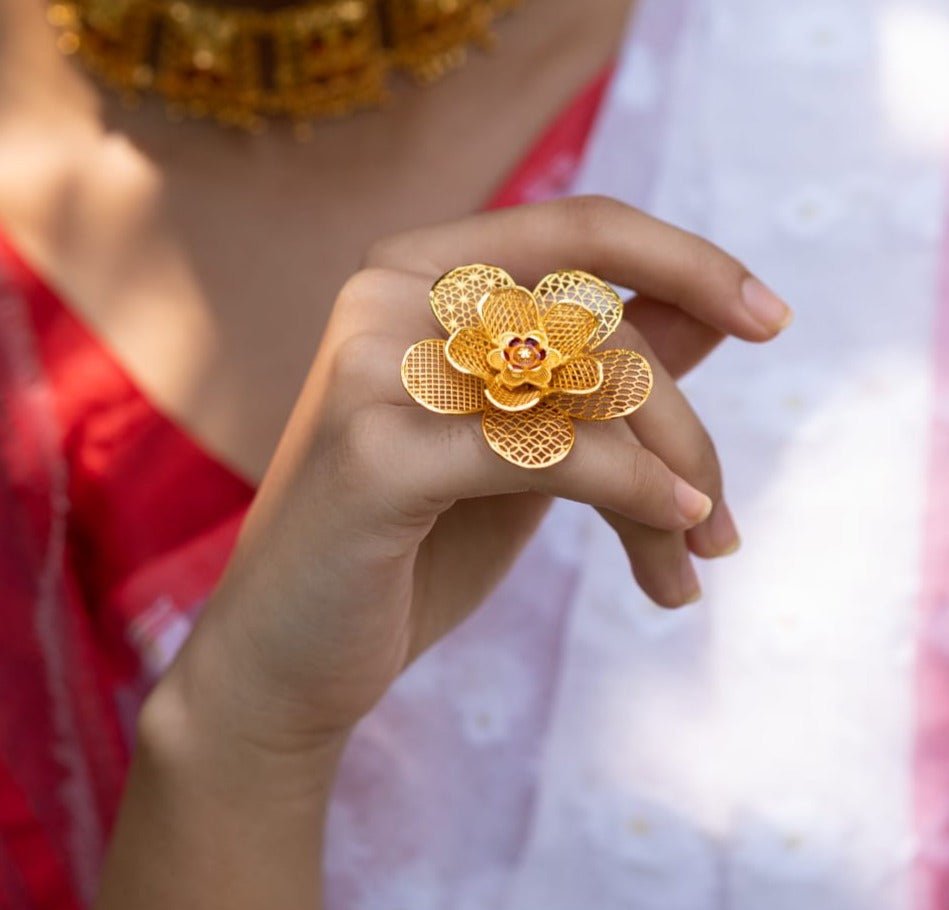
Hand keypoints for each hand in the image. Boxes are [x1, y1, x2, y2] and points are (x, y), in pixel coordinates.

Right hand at [161, 196, 791, 757]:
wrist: (292, 658)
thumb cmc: (412, 547)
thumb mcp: (522, 443)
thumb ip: (598, 369)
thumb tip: (707, 312)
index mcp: (414, 274)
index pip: (580, 230)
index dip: (687, 260)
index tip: (770, 319)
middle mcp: (384, 296)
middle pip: (600, 325)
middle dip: (685, 429)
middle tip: (720, 525)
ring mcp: (371, 365)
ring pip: (587, 387)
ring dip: (669, 480)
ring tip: (690, 563)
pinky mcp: (373, 450)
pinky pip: (549, 451)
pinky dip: (632, 494)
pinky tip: (672, 551)